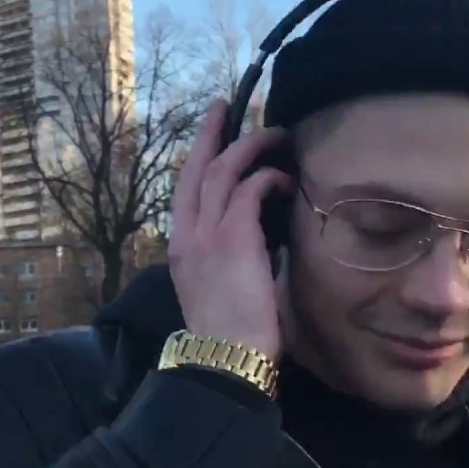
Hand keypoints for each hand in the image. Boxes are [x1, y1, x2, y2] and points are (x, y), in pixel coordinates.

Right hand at [168, 99, 291, 360]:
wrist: (227, 360)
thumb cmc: (232, 337)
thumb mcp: (222, 290)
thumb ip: (233, 260)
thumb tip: (265, 239)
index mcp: (182, 250)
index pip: (186, 192)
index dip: (198, 159)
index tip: (211, 135)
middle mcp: (188, 236)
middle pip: (197, 169)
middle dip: (212, 133)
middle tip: (226, 107)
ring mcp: (207, 235)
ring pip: (224, 170)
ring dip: (251, 147)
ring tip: (275, 136)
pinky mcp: (234, 238)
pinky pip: (250, 189)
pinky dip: (268, 178)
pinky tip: (286, 181)